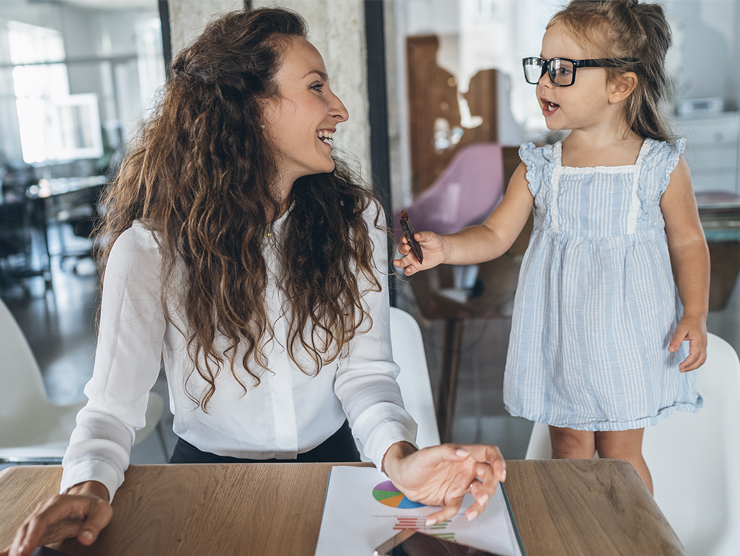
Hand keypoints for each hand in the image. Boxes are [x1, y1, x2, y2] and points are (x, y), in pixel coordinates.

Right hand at [2, 481, 111, 555]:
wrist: (89, 499)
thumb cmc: (94, 506)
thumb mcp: (102, 512)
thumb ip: (94, 525)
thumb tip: (86, 538)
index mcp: (59, 503)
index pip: (42, 520)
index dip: (32, 536)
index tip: (24, 551)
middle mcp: (45, 510)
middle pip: (27, 527)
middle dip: (19, 545)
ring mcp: (40, 519)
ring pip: (23, 533)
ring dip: (16, 548)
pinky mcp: (38, 529)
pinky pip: (24, 538)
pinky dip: (14, 547)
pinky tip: (5, 555)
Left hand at [382, 442, 505, 525]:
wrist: (400, 476)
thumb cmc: (414, 461)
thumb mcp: (428, 454)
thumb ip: (446, 452)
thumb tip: (464, 452)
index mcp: (464, 455)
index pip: (489, 454)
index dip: (499, 462)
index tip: (501, 474)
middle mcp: (465, 469)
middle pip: (489, 477)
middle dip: (489, 488)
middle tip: (482, 497)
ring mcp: (460, 484)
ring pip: (479, 495)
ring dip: (478, 505)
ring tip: (470, 514)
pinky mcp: (450, 498)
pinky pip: (455, 508)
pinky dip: (445, 516)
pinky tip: (433, 518)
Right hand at [393, 231, 445, 275]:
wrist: (442, 250)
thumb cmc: (434, 241)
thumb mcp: (430, 236)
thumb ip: (423, 235)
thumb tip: (416, 235)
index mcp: (411, 241)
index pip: (404, 240)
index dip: (403, 239)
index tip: (405, 239)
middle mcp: (410, 251)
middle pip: (402, 250)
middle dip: (403, 249)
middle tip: (407, 247)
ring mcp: (412, 259)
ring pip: (403, 262)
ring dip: (399, 263)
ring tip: (397, 262)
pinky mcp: (416, 267)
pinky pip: (410, 270)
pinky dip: (408, 271)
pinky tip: (408, 270)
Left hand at [668, 313, 707, 371]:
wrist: (696, 315)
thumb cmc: (689, 321)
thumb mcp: (680, 329)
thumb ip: (676, 340)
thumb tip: (671, 350)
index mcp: (698, 342)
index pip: (694, 356)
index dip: (687, 363)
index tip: (680, 367)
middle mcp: (703, 344)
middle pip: (700, 360)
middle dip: (691, 367)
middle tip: (681, 370)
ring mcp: (704, 345)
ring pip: (702, 359)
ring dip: (694, 365)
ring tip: (685, 368)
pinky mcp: (703, 344)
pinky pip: (702, 356)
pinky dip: (697, 361)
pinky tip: (689, 362)